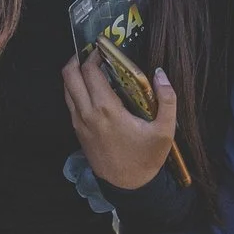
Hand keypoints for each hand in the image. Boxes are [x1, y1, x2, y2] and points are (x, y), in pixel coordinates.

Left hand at [61, 50, 177, 189]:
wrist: (127, 186)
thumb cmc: (146, 158)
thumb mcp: (164, 130)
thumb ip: (167, 99)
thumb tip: (161, 73)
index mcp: (106, 109)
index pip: (89, 71)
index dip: (94, 54)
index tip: (105, 47)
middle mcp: (86, 113)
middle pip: (69, 75)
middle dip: (78, 58)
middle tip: (95, 52)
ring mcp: (78, 122)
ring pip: (66, 88)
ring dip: (75, 73)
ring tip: (93, 66)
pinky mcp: (77, 130)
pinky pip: (70, 101)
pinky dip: (76, 88)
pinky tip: (93, 87)